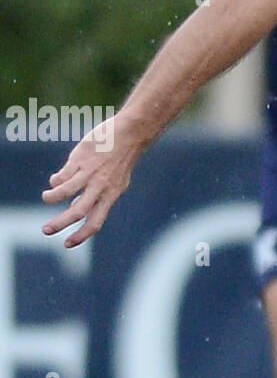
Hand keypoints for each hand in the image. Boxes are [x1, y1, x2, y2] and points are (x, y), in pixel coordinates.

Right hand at [41, 115, 140, 246]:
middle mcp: (100, 187)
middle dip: (60, 224)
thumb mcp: (116, 181)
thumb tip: (74, 204)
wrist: (130, 134)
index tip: (67, 244)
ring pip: (65, 191)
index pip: (96, 222)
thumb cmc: (121, 157)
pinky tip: (55, 181)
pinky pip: (63, 175)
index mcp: (111, 195)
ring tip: (46, 198)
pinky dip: (56, 181)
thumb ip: (98, 194)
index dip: (81, 235)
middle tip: (46, 231)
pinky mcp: (80, 160)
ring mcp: (90, 174)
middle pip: (78, 211)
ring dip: (52, 197)